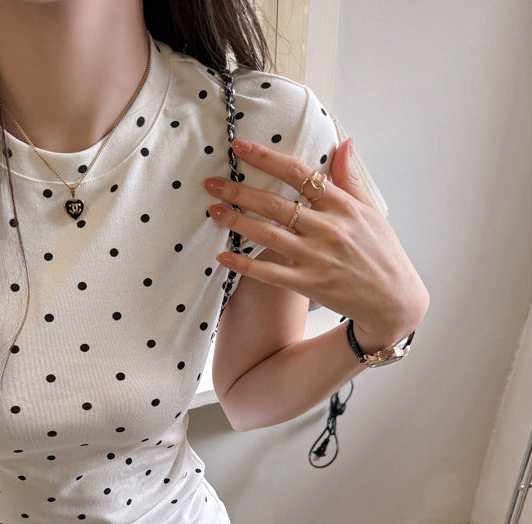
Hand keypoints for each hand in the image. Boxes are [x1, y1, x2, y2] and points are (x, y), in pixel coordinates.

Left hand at [204, 138, 429, 345]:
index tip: (240, 148)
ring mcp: (317, 258)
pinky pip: (269, 273)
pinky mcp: (308, 284)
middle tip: (212, 184)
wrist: (393, 299)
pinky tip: (223, 256)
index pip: (298, 174)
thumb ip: (350, 178)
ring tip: (213, 211)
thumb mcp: (370, 210)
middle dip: (240, 191)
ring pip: (268, 235)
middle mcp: (328, 229)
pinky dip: (244, 265)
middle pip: (275, 204)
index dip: (266, 158)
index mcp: (342, 205)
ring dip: (237, 222)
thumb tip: (343, 143)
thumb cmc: (380, 252)